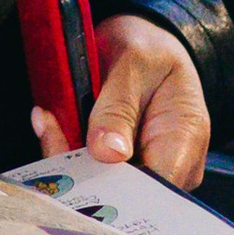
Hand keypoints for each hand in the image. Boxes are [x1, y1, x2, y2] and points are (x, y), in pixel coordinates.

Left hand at [33, 12, 208, 188]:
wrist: (146, 42)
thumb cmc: (150, 49)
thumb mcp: (134, 62)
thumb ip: (119, 107)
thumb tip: (108, 153)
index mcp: (184, 139)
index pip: (152, 189)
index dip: (113, 189)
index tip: (73, 165)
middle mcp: (169, 164)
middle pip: (122, 192)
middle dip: (79, 168)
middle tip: (50, 131)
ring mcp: (144, 166)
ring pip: (99, 183)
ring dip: (67, 156)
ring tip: (50, 122)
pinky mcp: (119, 164)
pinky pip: (89, 169)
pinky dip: (66, 149)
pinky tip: (51, 125)